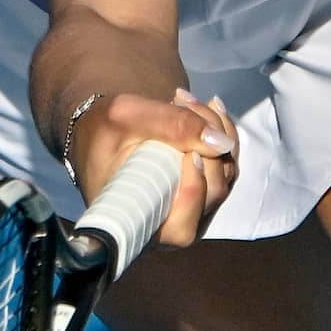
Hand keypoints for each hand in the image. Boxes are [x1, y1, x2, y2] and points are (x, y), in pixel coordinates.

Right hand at [70, 88, 237, 247]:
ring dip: (217, 132)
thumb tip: (222, 143)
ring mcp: (191, 212)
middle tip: (183, 103)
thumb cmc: (104, 130)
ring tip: (187, 102)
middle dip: (207, 143)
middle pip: (212, 193)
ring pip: (225, 176)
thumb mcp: (127, 116)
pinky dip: (223, 134)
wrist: (102, 132)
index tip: (189, 152)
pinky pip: (228, 166)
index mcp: (137, 225)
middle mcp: (168, 228)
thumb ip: (173, 125)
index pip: (181, 227)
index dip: (194, 191)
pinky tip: (207, 108)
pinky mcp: (205, 192)